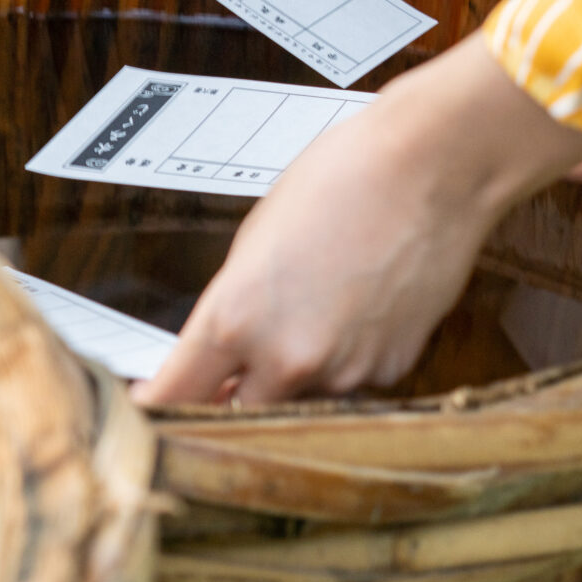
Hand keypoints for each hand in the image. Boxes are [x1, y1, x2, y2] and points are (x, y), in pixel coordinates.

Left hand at [136, 36, 581, 407]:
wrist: (432, 167)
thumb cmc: (344, 179)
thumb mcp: (253, 240)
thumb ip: (230, 309)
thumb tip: (217, 353)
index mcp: (236, 319)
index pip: (176, 397)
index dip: (157, 408)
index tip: (149, 409)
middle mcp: (288, 358)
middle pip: (236, 415)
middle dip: (228, 398)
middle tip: (229, 372)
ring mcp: (345, 371)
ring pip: (297, 402)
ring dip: (290, 378)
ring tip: (311, 311)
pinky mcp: (391, 370)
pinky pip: (349, 385)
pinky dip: (342, 363)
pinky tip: (353, 311)